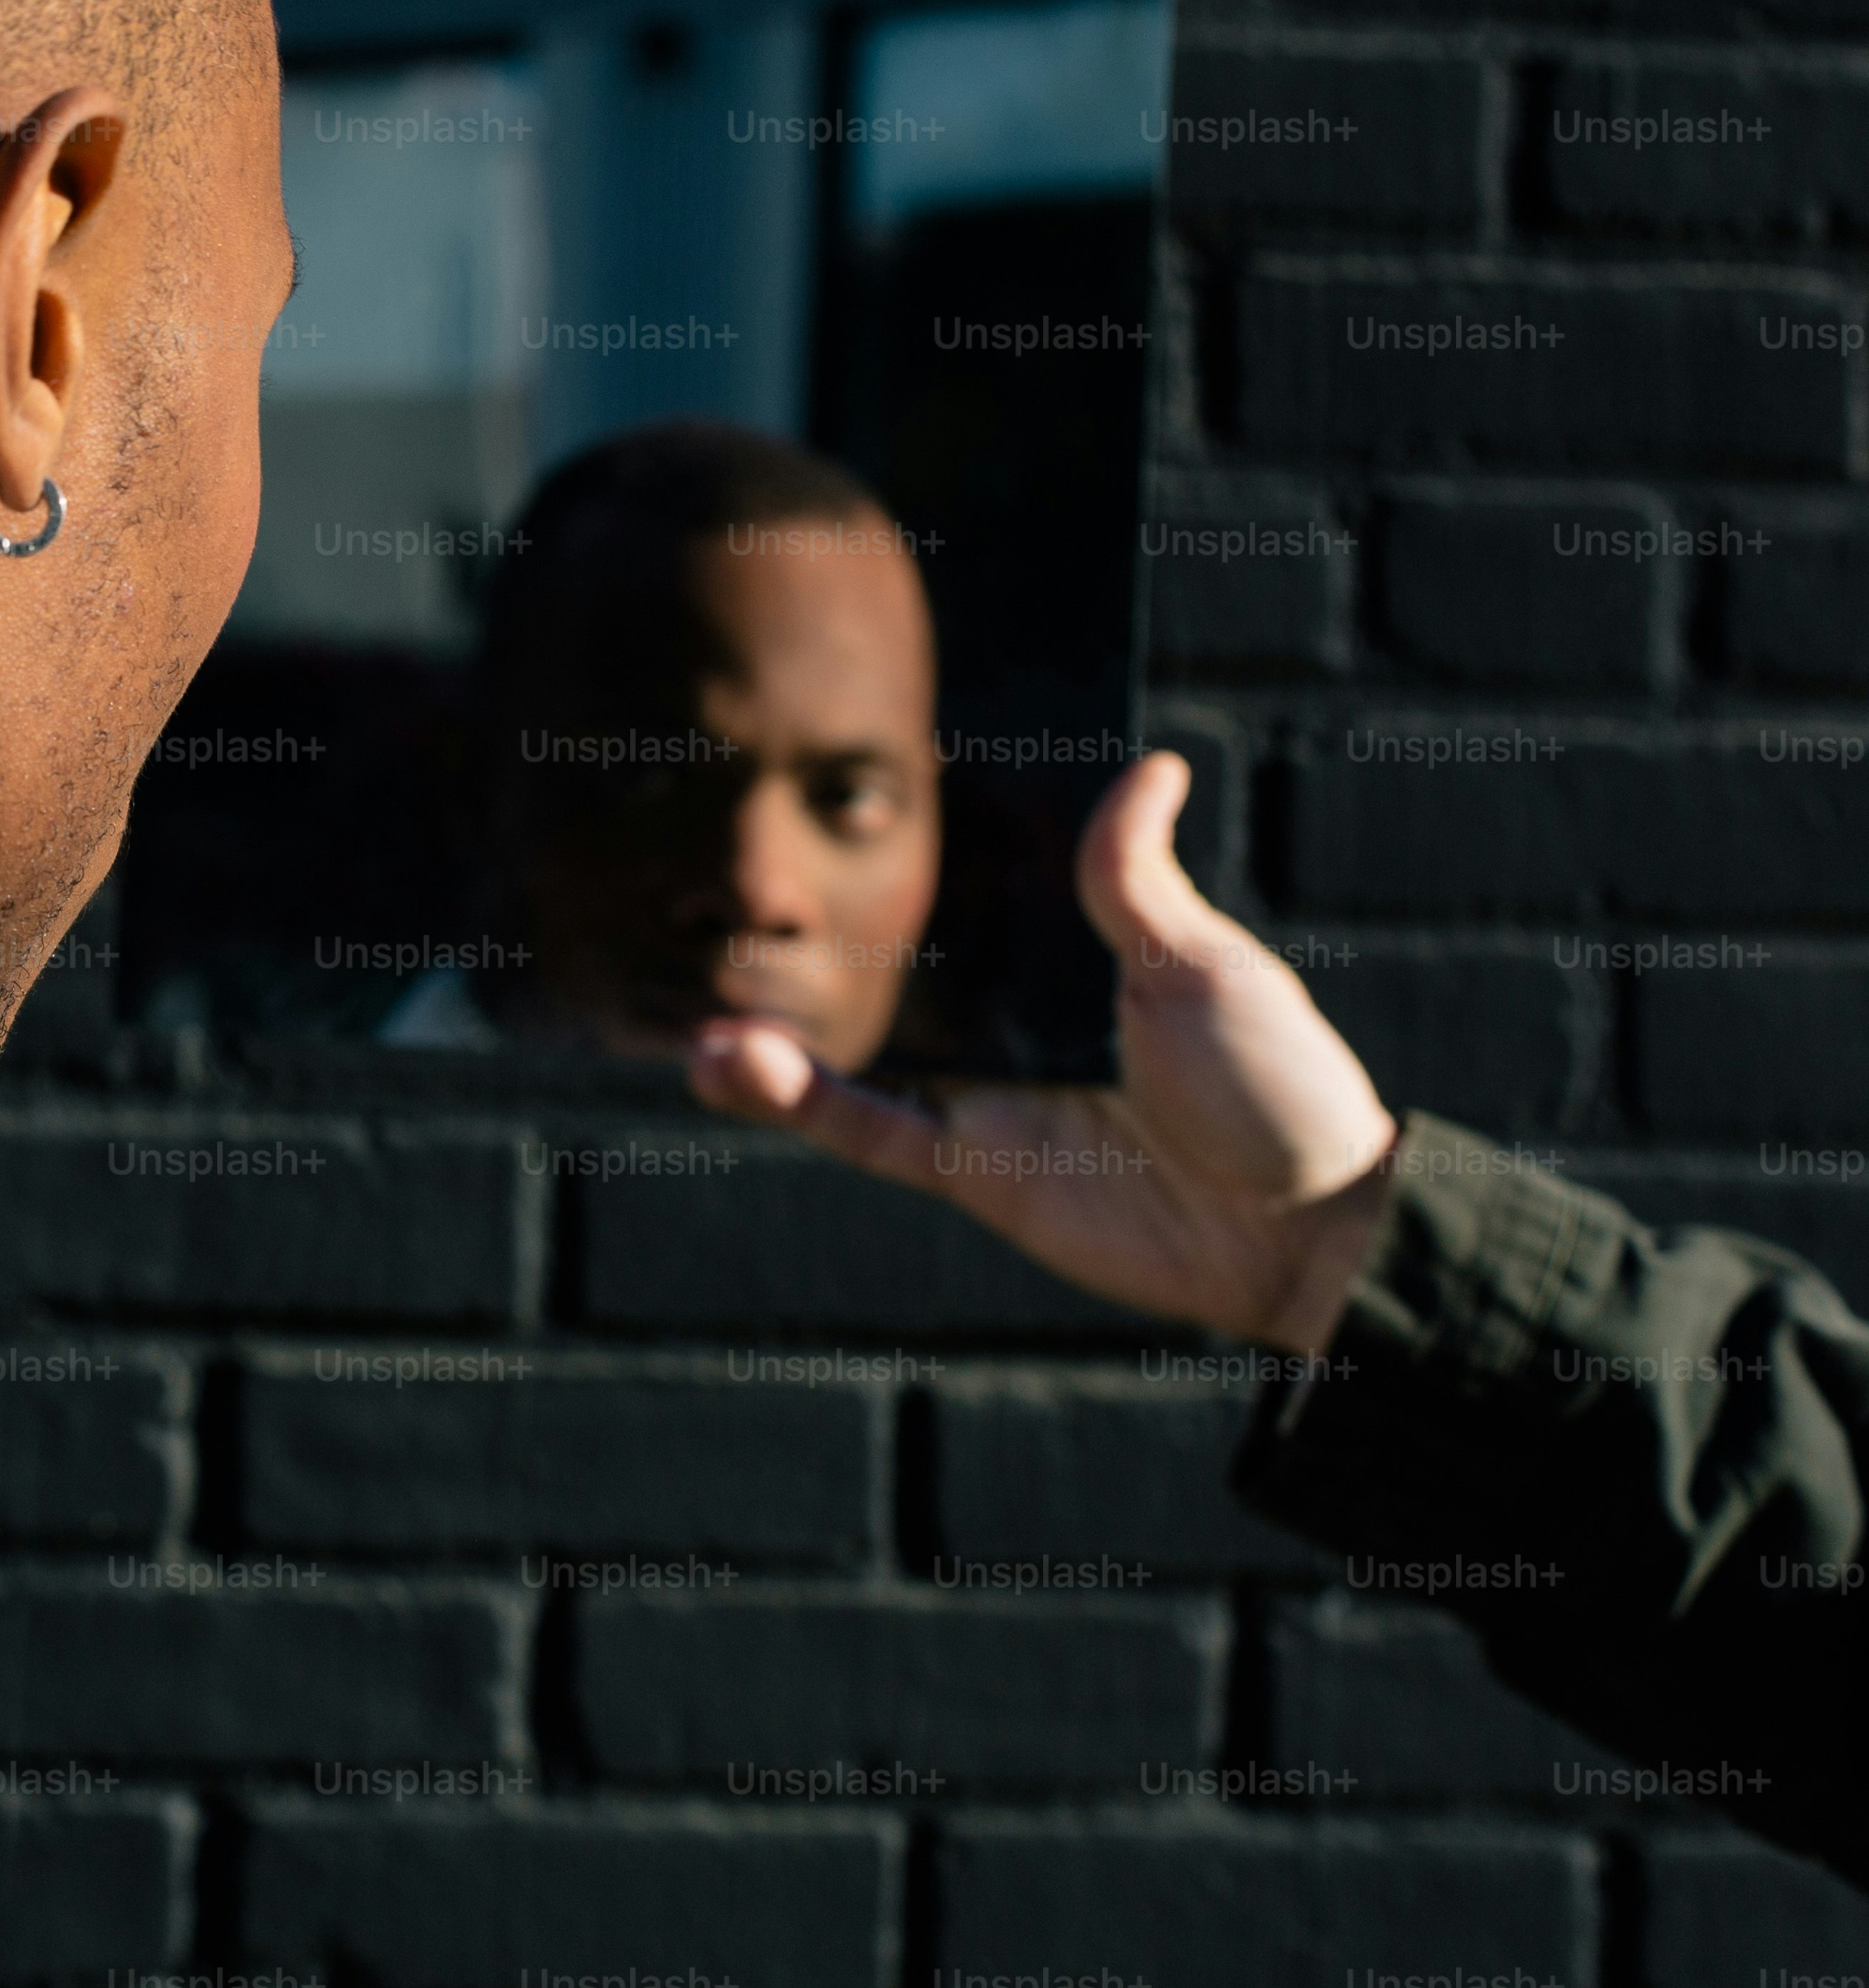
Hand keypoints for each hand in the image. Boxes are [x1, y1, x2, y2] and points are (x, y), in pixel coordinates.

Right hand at [686, 750, 1401, 1354]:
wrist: (1305, 1235)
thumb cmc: (1279, 1088)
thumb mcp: (1205, 966)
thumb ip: (1135, 880)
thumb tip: (1149, 765)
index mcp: (1071, 959)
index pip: (969, 889)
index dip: (905, 846)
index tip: (829, 784)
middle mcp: (1013, 1020)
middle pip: (892, 967)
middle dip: (810, 931)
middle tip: (720, 873)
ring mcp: (983, 1094)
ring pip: (854, 1049)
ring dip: (773, 1022)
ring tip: (696, 985)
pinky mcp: (968, 1164)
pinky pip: (866, 1127)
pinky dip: (795, 1099)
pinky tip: (727, 1062)